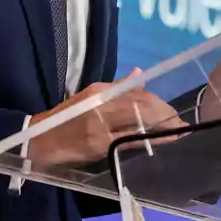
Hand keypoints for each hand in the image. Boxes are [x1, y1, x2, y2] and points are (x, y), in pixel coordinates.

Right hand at [27, 69, 187, 166]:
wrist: (41, 140)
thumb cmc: (65, 118)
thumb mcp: (87, 97)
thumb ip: (115, 88)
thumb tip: (139, 74)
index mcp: (98, 93)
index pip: (135, 93)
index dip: (157, 101)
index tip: (170, 109)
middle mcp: (101, 106)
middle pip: (141, 106)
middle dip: (164, 114)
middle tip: (179, 121)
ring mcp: (101, 127)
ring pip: (139, 123)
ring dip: (162, 127)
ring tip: (177, 130)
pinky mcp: (101, 146)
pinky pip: (131, 141)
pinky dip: (150, 140)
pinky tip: (162, 142)